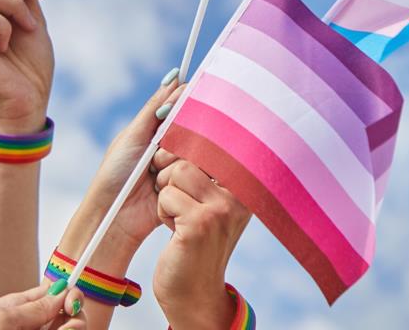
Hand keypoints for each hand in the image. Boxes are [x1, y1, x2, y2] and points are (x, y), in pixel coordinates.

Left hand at [0, 283, 86, 329]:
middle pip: (67, 315)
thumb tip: (61, 291)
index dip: (68, 294)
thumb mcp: (1, 319)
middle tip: (69, 329)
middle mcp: (31, 326)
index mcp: (16, 309)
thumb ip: (34, 307)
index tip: (71, 304)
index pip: (52, 293)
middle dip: (75, 319)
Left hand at [57, 72, 184, 273]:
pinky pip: (200, 175)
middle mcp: (173, 144)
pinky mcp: (189, 187)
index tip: (184, 108)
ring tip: (154, 176)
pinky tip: (163, 186)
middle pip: (194, 128)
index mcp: (159, 128)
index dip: (188, 103)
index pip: (184, 106)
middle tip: (155, 156)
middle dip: (176, 141)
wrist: (114, 216)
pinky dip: (183, 178)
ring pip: (198, 151)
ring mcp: (182, 165)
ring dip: (175, 163)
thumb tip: (174, 75)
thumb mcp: (133, 136)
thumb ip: (155, 108)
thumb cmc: (116, 174)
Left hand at [151, 155, 251, 329]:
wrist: (192, 293)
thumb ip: (209, 165)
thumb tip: (189, 114)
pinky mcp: (201, 222)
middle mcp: (241, 193)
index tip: (184, 148)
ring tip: (178, 217)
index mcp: (245, 183)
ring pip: (177, 171)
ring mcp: (223, 208)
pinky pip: (167, 194)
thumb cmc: (192, 241)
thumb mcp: (211, 202)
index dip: (192, 139)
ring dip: (166, 193)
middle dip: (171, 168)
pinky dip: (163, 210)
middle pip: (192, 151)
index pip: (218, 140)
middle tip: (176, 195)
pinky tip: (176, 232)